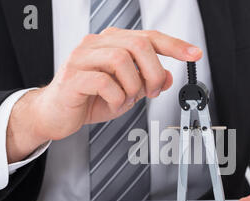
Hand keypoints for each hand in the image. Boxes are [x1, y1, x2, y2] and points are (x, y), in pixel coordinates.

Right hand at [6, 28, 202, 162]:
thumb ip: (146, 83)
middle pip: (138, 44)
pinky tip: (114, 104)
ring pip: (121, 59)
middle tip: (152, 92)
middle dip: (153, 73)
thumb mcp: (126, 92)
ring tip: (128, 100)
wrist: (55, 114)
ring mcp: (82, 58)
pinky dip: (117, 98)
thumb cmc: (88, 99)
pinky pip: (104, 81)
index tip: (194, 54)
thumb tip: (169, 77)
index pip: (148, 37)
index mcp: (111, 43)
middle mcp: (96, 44)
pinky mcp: (72, 77)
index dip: (174, 45)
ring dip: (133, 86)